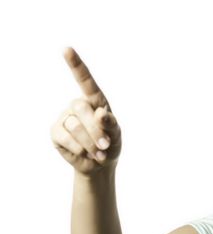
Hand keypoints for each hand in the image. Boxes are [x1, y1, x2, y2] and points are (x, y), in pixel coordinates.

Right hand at [50, 47, 121, 175]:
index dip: (76, 65)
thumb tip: (100, 113)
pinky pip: (65, 137)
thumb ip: (111, 124)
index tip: (66, 49)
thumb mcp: (116, 134)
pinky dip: (78, 148)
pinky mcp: (56, 132)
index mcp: (95, 101)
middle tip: (105, 145)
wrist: (100, 165)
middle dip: (96, 130)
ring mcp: (65, 117)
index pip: (85, 80)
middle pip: (82, 108)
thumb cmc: (110, 144)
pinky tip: (85, 153)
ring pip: (74, 125)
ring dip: (90, 143)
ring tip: (98, 152)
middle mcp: (78, 105)